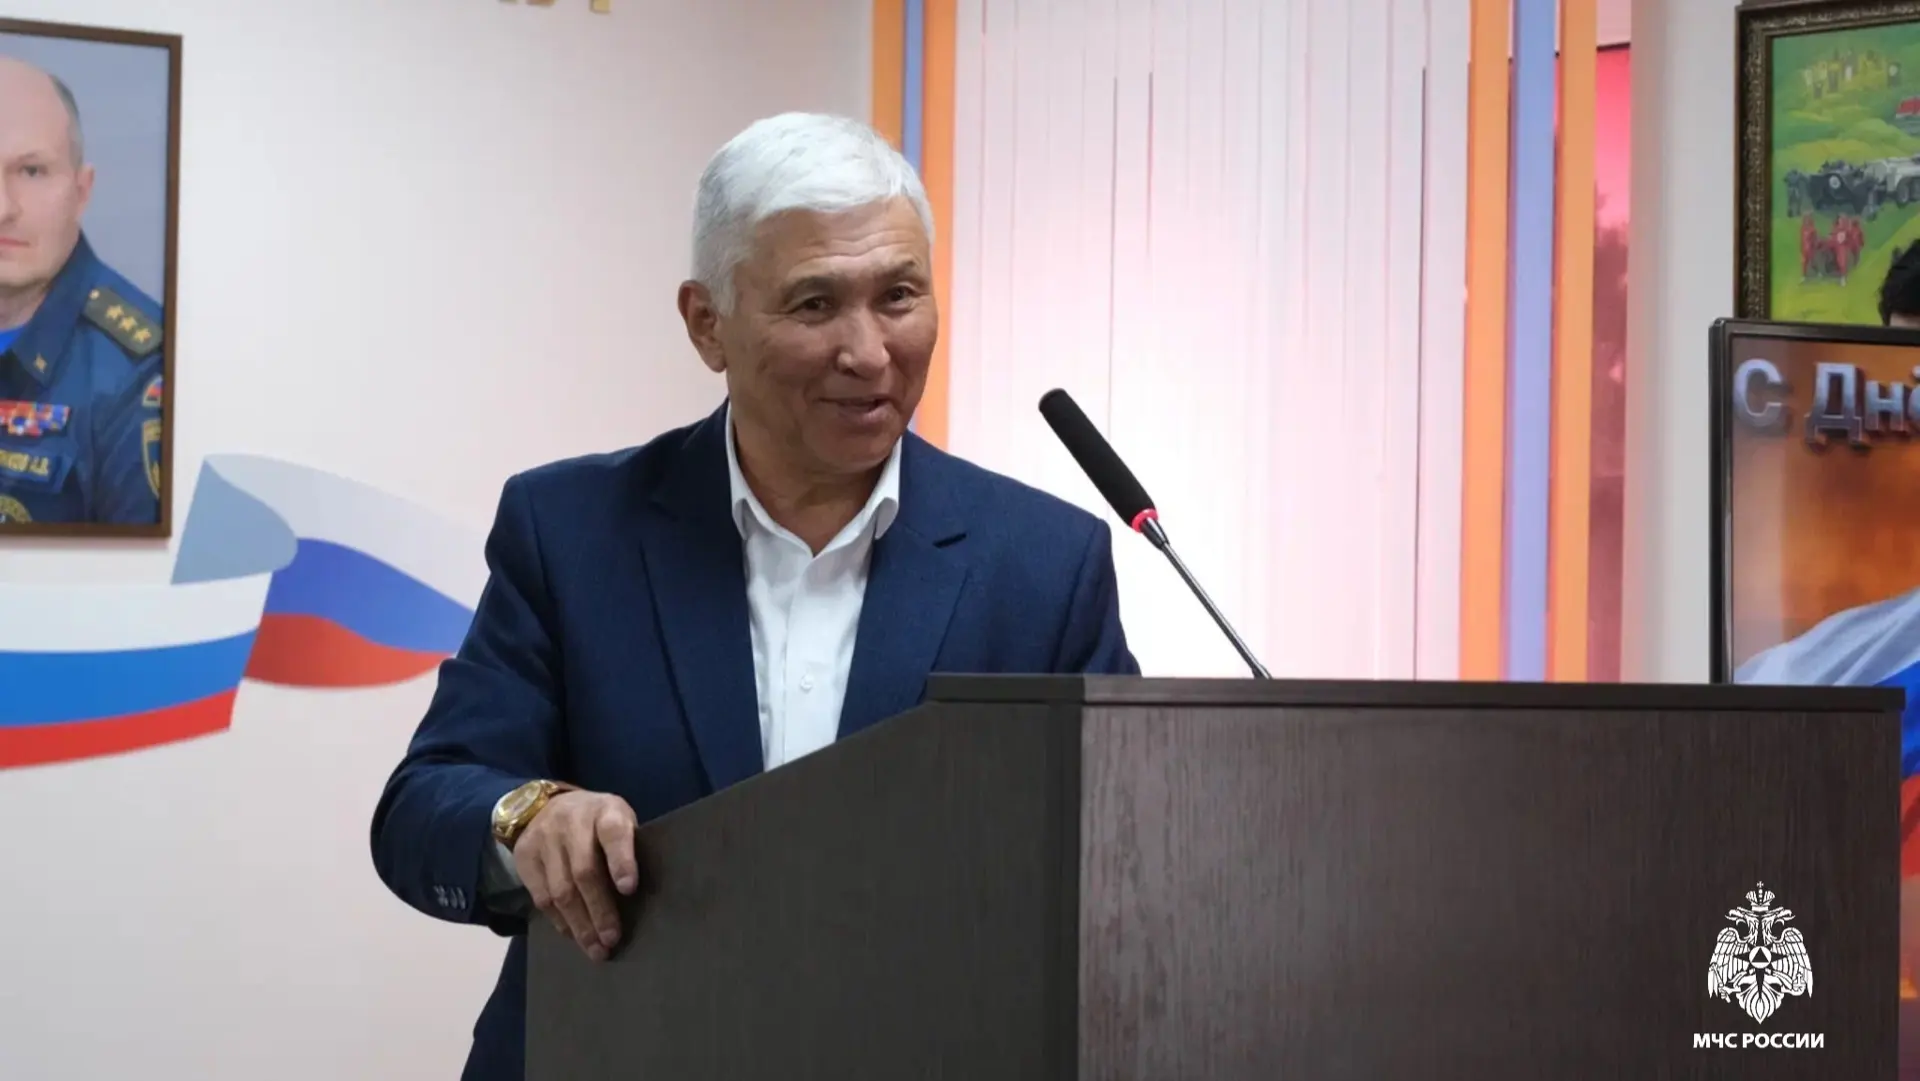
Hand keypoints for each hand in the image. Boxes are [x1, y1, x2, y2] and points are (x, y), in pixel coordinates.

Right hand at [512, 790, 638, 960]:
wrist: (546, 806)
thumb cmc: (598, 822)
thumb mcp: (619, 821)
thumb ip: (628, 849)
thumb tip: (642, 898)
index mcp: (605, 811)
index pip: (613, 833)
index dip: (621, 862)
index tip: (629, 890)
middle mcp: (572, 822)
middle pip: (584, 871)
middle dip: (599, 910)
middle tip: (611, 939)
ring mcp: (544, 839)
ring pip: (560, 890)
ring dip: (579, 925)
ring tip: (595, 948)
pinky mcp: (524, 856)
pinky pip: (541, 897)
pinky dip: (559, 921)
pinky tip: (574, 934)